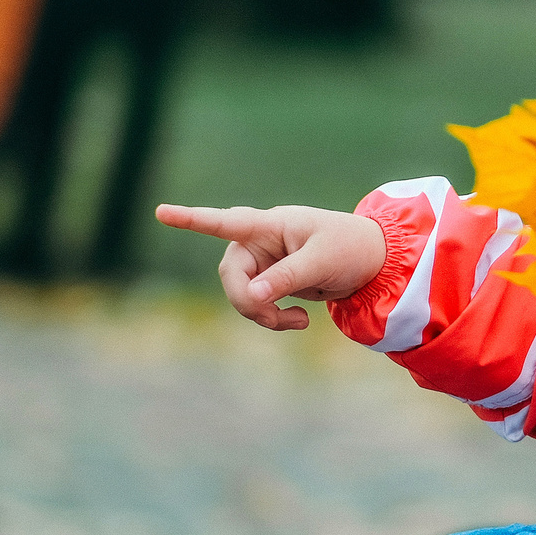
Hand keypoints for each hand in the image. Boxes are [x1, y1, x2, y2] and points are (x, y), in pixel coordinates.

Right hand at [155, 202, 388, 330]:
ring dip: (262, 315)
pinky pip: (257, 305)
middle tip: (275, 320)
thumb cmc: (351, 249)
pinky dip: (272, 318)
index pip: (225, 221)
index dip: (192, 219)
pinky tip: (298, 321)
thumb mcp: (322, 262)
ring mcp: (265, 262)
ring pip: (241, 294)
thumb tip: (252, 297)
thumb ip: (286, 278)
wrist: (375, 264)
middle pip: (231, 274)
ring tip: (296, 322)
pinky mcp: (273, 281)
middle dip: (247, 301)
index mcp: (271, 225)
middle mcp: (261, 241)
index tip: (160, 212)